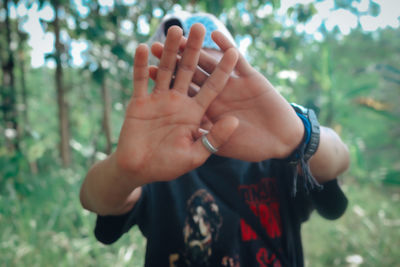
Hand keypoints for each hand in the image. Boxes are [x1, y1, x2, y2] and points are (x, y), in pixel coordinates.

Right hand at [115, 24, 238, 185]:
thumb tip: (234, 121)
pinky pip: (140, 80)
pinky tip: (143, 48)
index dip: (222, 70)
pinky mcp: (139, 102)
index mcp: (195, 112)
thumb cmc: (168, 166)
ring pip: (165, 70)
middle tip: (199, 27)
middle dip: (194, 50)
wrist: (139, 170)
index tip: (233, 51)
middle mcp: (179, 101)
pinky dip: (141, 66)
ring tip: (174, 30)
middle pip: (188, 71)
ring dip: (169, 51)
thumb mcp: (195, 155)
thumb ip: (214, 139)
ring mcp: (159, 99)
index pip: (212, 87)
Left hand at [151, 32, 303, 161]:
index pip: (182, 93)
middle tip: (156, 46)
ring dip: (197, 48)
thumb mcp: (225, 147)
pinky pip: (237, 61)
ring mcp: (233, 85)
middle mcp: (217, 95)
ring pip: (211, 63)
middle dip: (174, 60)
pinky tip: (214, 34)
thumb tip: (181, 132)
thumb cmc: (253, 148)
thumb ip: (206, 139)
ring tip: (181, 34)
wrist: (281, 142)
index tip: (148, 70)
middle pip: (191, 74)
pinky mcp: (251, 78)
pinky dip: (227, 48)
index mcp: (208, 110)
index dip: (167, 82)